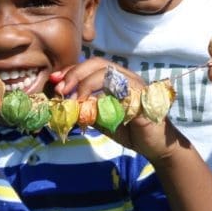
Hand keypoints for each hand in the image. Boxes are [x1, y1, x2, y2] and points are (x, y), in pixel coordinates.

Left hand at [55, 57, 185, 162]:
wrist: (156, 147)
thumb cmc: (130, 131)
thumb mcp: (102, 119)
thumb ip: (86, 110)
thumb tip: (64, 105)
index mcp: (118, 79)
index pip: (92, 65)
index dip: (72, 70)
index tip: (55, 81)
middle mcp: (128, 77)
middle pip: (99, 63)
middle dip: (76, 74)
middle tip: (61, 90)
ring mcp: (136, 86)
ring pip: (109, 73)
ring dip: (87, 84)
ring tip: (75, 101)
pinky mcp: (142, 99)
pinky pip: (121, 92)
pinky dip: (104, 98)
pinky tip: (93, 108)